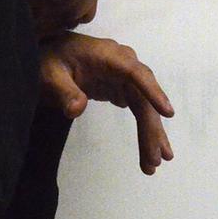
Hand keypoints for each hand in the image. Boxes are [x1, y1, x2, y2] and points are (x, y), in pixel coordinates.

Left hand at [39, 32, 173, 174]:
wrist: (50, 53)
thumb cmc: (50, 59)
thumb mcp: (50, 74)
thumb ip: (64, 91)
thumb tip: (76, 110)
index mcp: (109, 56)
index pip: (136, 74)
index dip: (152, 92)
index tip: (167, 112)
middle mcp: (125, 65)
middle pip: (144, 98)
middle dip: (151, 129)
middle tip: (155, 159)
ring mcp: (127, 78)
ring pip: (146, 108)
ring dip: (151, 135)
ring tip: (154, 165)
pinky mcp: (124, 89)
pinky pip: (140, 110)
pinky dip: (144, 131)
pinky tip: (148, 150)